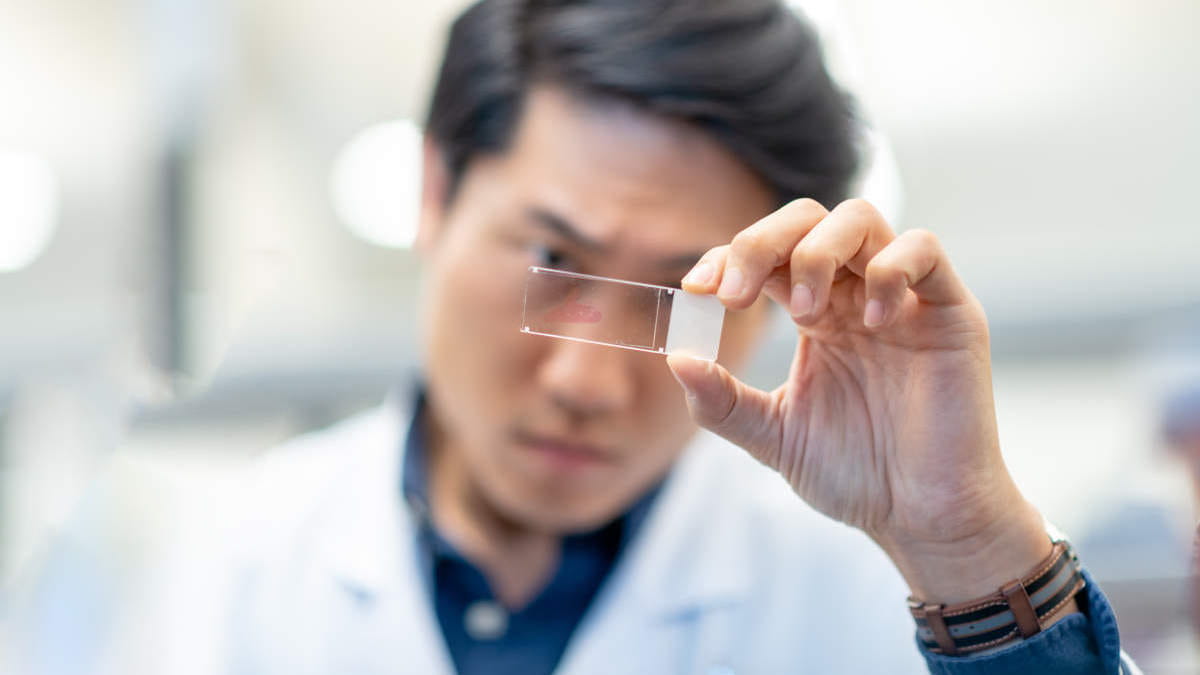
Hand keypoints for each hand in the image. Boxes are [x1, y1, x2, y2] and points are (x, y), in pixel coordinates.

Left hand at [669, 198, 1057, 604]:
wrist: (921, 517)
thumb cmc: (857, 474)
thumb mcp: (773, 436)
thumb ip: (723, 401)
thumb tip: (677, 357)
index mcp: (815, 313)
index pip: (767, 254)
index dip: (728, 257)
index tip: (697, 290)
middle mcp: (855, 295)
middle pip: (806, 220)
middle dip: (760, 244)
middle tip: (734, 296)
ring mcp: (904, 298)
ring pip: (859, 219)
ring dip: (816, 252)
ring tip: (802, 312)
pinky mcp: (951, 312)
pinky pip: (924, 249)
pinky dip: (890, 269)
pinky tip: (871, 322)